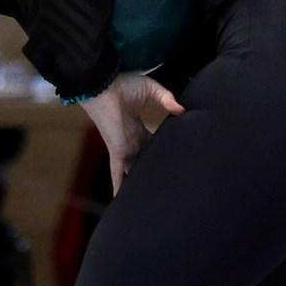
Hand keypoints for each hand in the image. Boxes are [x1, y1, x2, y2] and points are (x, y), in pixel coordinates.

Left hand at [82, 73, 186, 189]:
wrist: (103, 86)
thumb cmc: (122, 85)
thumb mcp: (151, 90)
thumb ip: (167, 99)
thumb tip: (182, 109)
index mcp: (136, 127)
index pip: (151, 143)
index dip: (160, 149)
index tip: (172, 157)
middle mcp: (131, 140)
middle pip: (143, 160)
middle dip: (150, 170)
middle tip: (165, 183)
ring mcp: (124, 147)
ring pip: (132, 171)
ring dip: (137, 182)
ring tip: (147, 199)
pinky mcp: (118, 151)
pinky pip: (117, 173)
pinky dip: (119, 186)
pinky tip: (120, 200)